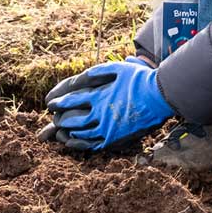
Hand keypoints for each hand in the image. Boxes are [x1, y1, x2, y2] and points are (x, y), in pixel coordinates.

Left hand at [42, 58, 172, 151]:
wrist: (160, 96)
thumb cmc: (139, 79)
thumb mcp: (116, 68)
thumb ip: (97, 72)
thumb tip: (82, 75)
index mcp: (99, 96)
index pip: (71, 101)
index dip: (59, 103)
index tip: (51, 104)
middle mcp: (101, 114)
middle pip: (74, 120)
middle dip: (61, 119)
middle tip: (55, 118)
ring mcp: (109, 128)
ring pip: (83, 134)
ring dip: (69, 132)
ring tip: (62, 131)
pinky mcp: (117, 138)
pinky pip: (96, 144)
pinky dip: (83, 144)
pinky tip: (77, 142)